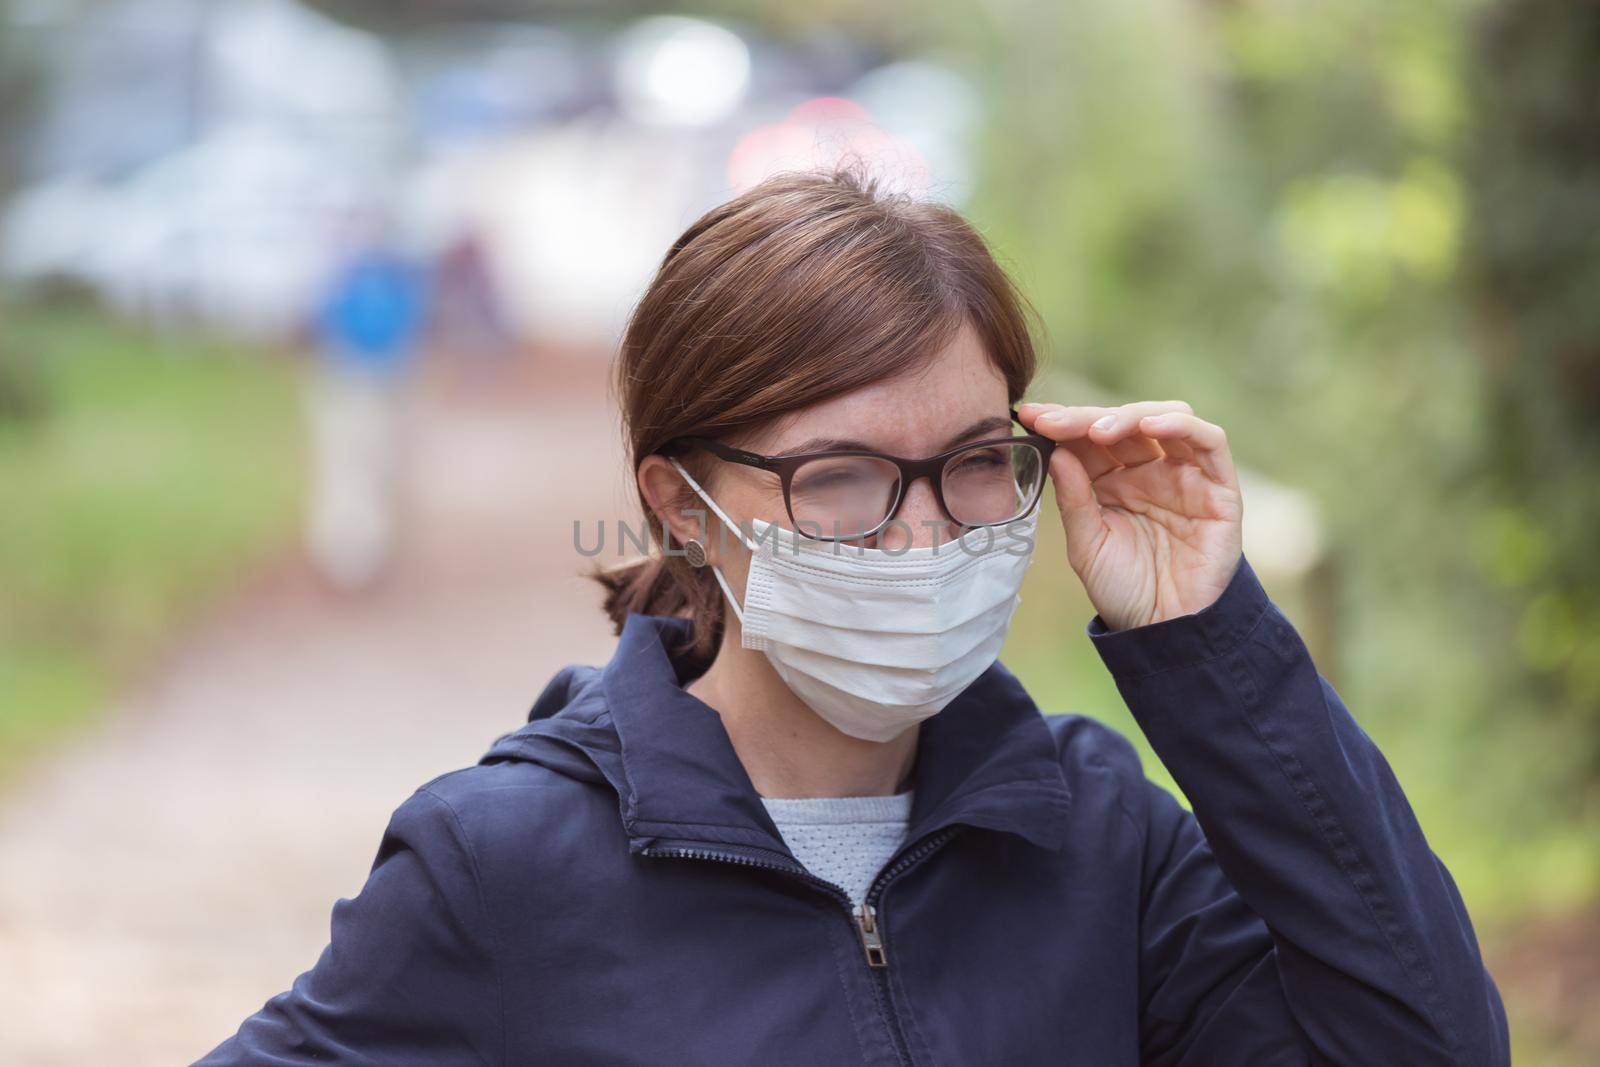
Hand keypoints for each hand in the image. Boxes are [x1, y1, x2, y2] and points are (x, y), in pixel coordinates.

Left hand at [1016, 400, 1243, 631]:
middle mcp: (1149, 472)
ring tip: (1098, 432)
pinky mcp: (1219, 487)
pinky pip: (1209, 442)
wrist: (1165, 629)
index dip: (1062, 423)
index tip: (1031, 418)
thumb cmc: (1124, 590)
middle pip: (1122, 423)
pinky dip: (1181, 425)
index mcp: (1112, 482)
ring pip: (1165, 419)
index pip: (1089, 438)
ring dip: (1130, 416)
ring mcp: (1185, 476)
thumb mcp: (1086, 545)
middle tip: (1055, 422)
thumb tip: (1057, 453)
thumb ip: (1074, 499)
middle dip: (1086, 418)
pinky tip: (1150, 427)